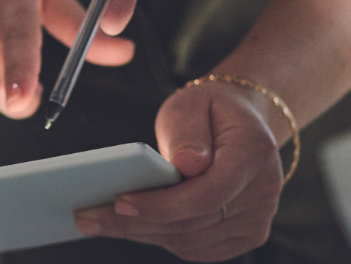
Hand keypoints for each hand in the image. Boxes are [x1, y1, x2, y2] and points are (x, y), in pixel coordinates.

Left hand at [72, 81, 284, 261]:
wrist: (239, 123)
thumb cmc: (210, 111)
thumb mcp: (192, 103)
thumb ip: (187, 132)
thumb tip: (186, 164)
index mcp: (254, 154)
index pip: (208, 194)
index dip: (162, 204)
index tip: (120, 202)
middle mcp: (264, 191)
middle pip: (194, 222)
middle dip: (136, 223)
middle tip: (87, 218)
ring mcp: (258, 218)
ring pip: (190, 240)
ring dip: (141, 234)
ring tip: (97, 222)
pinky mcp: (246, 234)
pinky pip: (196, 248)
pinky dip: (160, 238)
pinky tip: (129, 226)